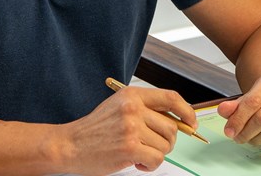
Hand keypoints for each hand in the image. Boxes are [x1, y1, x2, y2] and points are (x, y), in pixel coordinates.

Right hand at [59, 86, 196, 174]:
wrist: (70, 145)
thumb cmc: (95, 129)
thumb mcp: (119, 107)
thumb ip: (145, 109)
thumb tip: (178, 119)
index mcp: (132, 95)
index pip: (171, 97)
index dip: (186, 111)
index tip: (190, 122)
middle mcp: (133, 108)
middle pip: (172, 126)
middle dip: (167, 141)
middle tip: (150, 145)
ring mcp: (131, 128)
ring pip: (165, 146)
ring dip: (155, 154)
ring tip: (137, 152)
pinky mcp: (130, 148)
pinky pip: (156, 159)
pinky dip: (148, 165)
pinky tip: (134, 161)